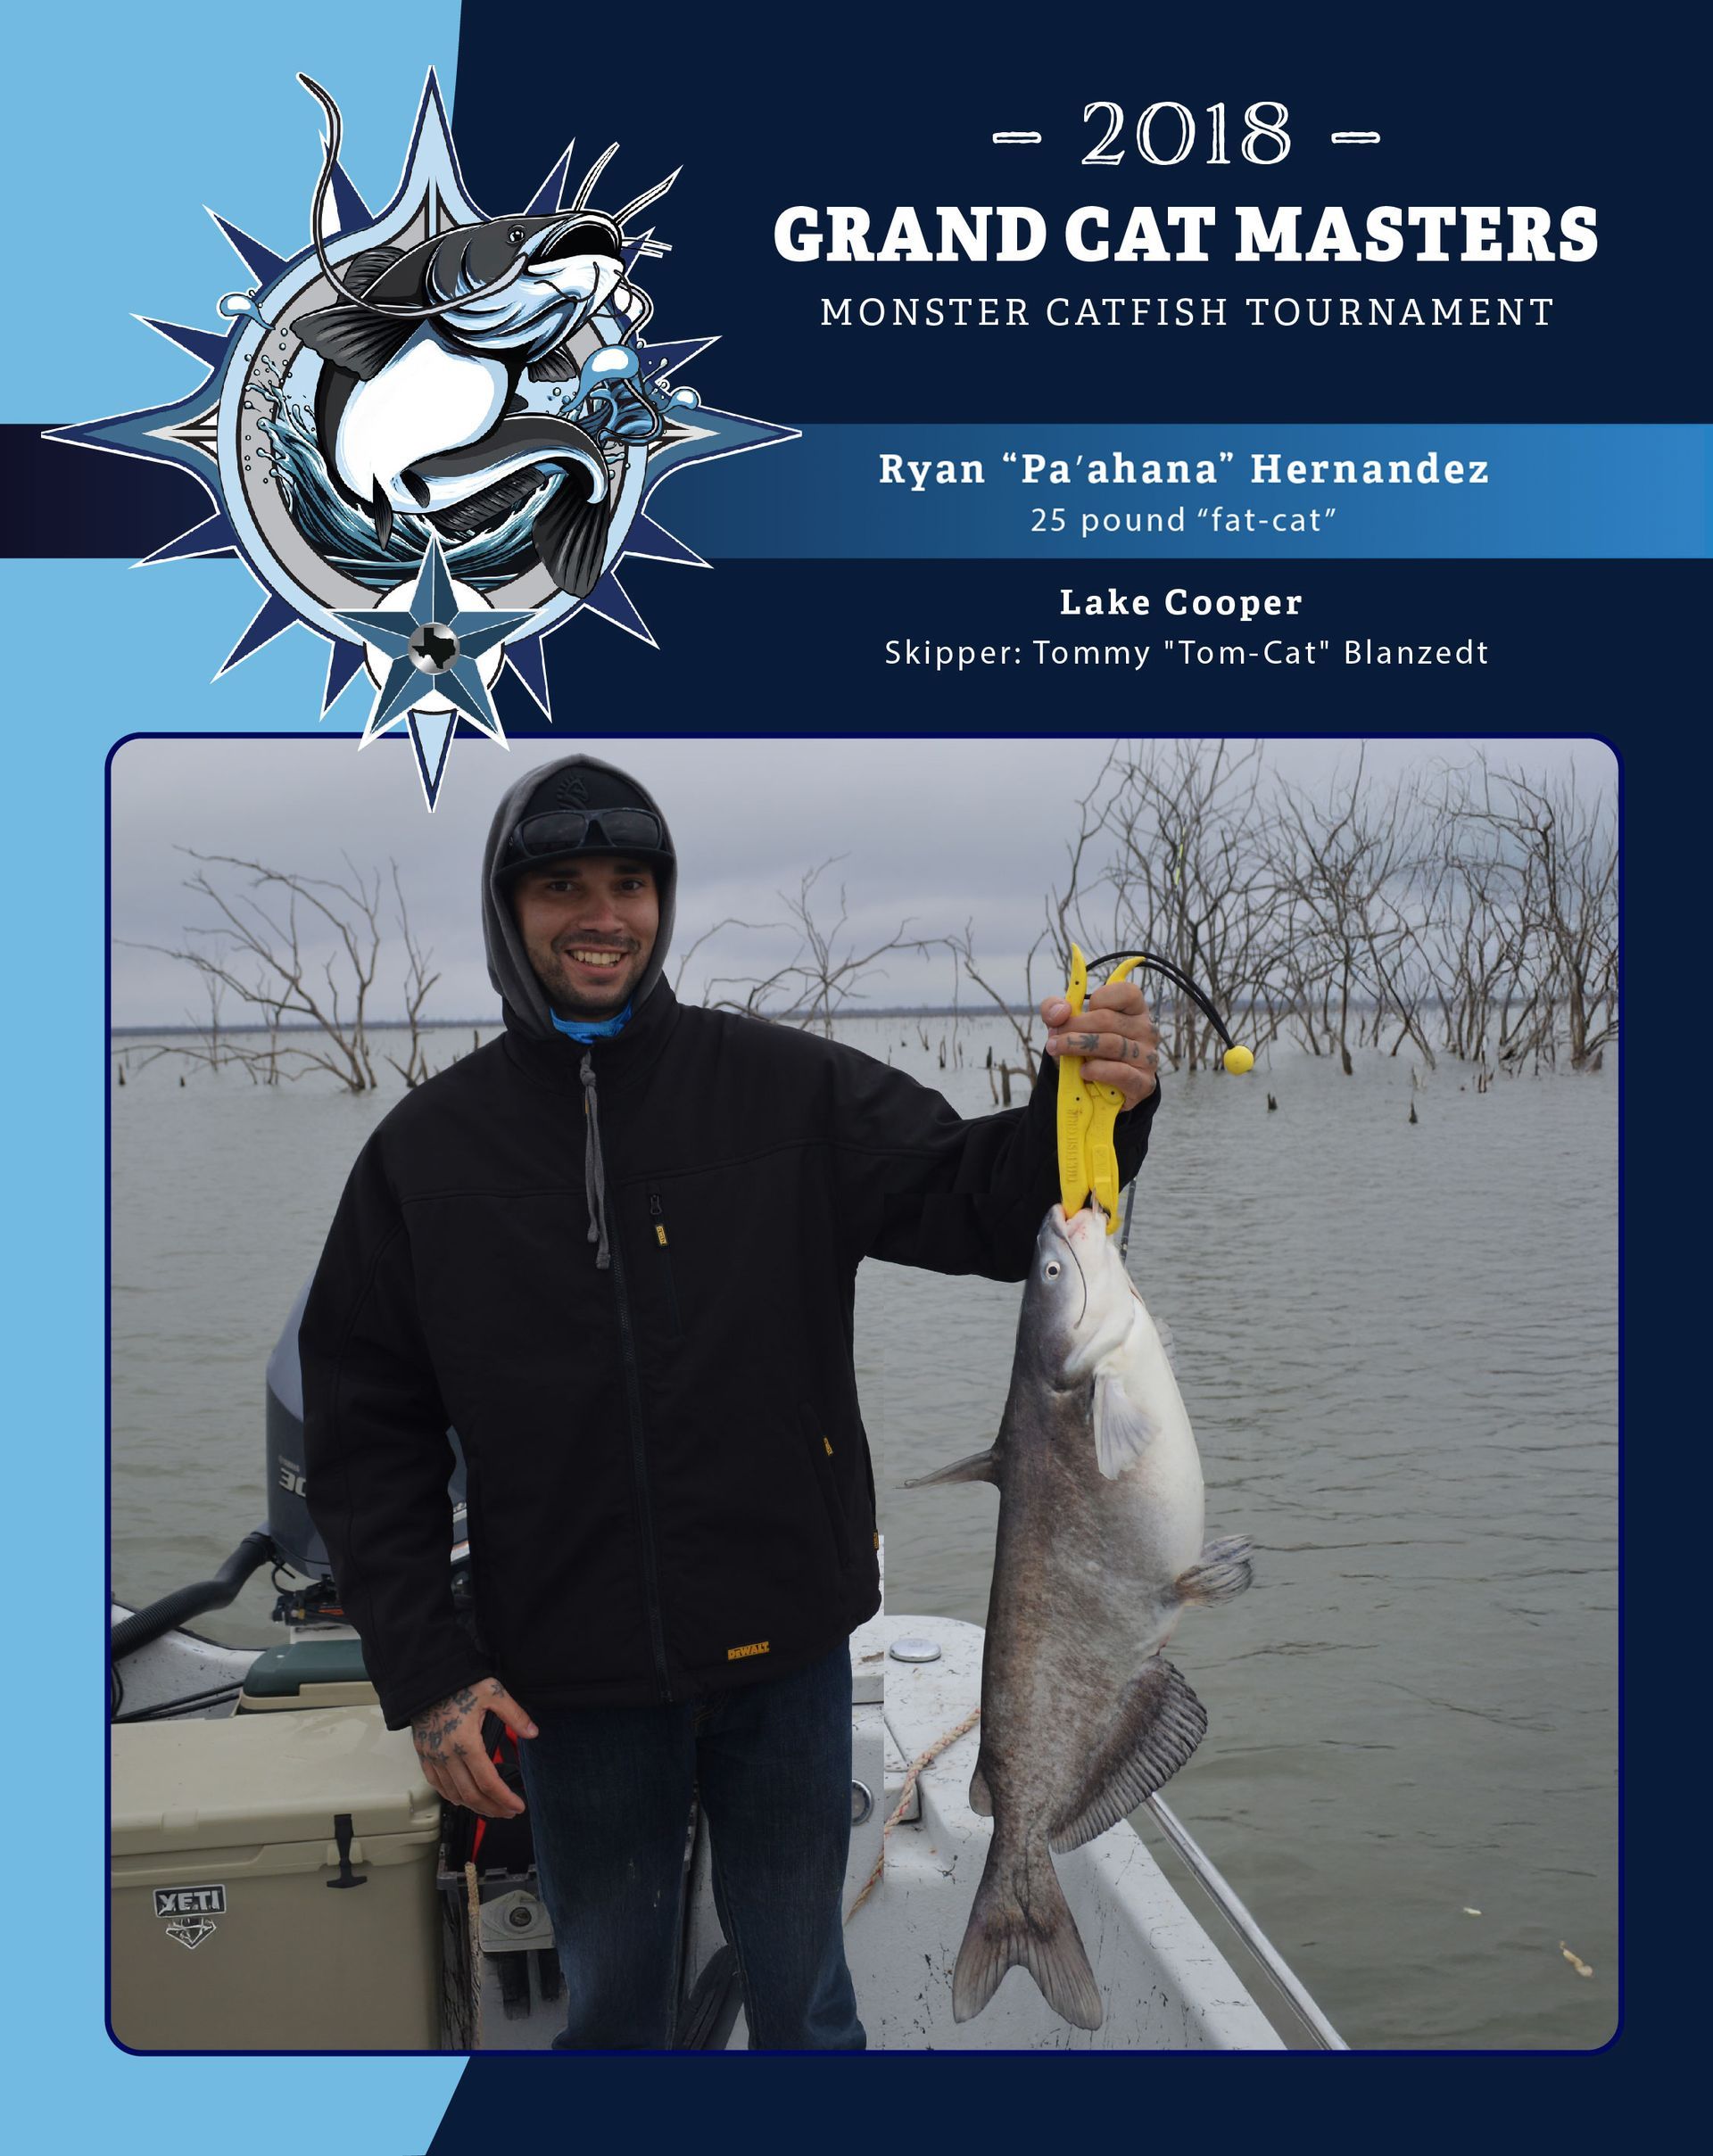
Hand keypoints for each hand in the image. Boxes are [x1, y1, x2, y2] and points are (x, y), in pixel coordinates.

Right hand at [410, 1677, 537, 1818]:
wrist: (427, 1677)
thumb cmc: (460, 1683)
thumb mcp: (493, 1692)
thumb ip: (515, 1714)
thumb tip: (533, 1733)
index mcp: (466, 1742)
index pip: (488, 1782)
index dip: (504, 1798)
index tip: (518, 1806)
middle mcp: (447, 1755)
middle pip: (471, 1794)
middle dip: (492, 1808)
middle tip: (508, 1812)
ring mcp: (433, 1756)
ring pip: (453, 1793)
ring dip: (474, 1806)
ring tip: (491, 1809)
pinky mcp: (423, 1754)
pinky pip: (436, 1784)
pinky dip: (451, 1796)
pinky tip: (463, 1799)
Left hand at [1040, 977, 1160, 1107]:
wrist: (1096, 1090)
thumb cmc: (1086, 1049)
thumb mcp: (1066, 1025)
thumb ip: (1055, 1010)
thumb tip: (1061, 1011)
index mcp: (1135, 1010)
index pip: (1126, 993)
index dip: (1098, 999)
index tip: (1077, 1012)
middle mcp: (1146, 1031)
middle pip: (1108, 1019)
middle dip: (1074, 1026)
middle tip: (1054, 1037)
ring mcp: (1148, 1057)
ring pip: (1111, 1044)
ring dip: (1078, 1046)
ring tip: (1058, 1050)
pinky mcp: (1143, 1082)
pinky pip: (1121, 1072)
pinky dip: (1097, 1070)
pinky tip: (1083, 1071)